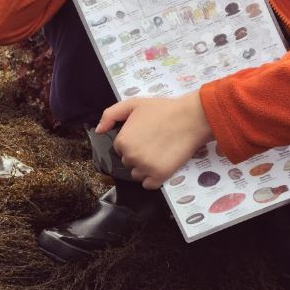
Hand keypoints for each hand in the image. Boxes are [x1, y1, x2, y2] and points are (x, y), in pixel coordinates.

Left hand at [96, 92, 212, 189]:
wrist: (191, 118)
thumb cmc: (162, 109)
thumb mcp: (132, 104)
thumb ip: (110, 115)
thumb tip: (99, 131)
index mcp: (122, 141)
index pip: (120, 149)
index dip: (133, 142)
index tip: (145, 135)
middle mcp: (131, 157)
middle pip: (128, 163)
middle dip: (138, 155)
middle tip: (154, 143)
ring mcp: (145, 168)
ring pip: (137, 175)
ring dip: (145, 168)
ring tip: (159, 153)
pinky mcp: (160, 176)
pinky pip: (149, 185)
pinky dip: (154, 179)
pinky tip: (162, 165)